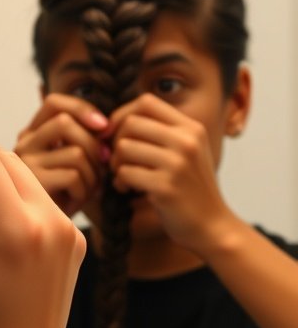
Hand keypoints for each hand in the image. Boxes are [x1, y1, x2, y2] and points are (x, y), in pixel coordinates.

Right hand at [14, 93, 108, 216]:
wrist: (46, 234)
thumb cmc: (64, 198)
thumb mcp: (73, 163)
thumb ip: (82, 140)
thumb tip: (106, 126)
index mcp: (31, 135)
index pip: (54, 103)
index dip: (82, 108)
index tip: (104, 127)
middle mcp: (22, 146)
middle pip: (65, 122)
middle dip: (94, 145)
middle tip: (103, 169)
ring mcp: (25, 166)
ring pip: (76, 152)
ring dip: (94, 174)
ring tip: (89, 191)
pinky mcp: (33, 187)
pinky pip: (73, 176)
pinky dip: (85, 191)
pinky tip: (78, 202)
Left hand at [108, 93, 232, 256]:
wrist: (212, 226)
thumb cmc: (191, 189)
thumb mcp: (187, 152)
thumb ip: (161, 133)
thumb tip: (114, 120)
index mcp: (191, 128)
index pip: (145, 102)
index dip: (123, 115)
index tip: (116, 135)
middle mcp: (187, 141)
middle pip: (131, 124)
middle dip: (116, 142)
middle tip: (119, 161)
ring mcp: (177, 164)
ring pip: (124, 147)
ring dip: (115, 164)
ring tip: (124, 177)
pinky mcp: (165, 187)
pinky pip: (125, 172)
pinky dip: (120, 182)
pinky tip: (128, 190)